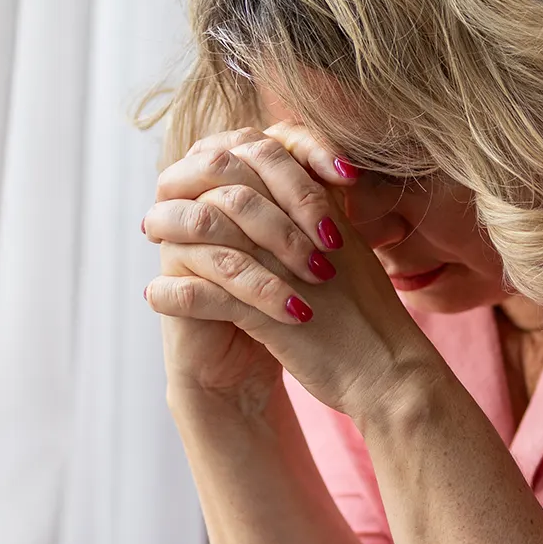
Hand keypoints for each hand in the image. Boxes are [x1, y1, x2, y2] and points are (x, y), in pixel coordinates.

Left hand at [143, 125, 440, 419]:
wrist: (391, 374)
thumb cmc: (370, 322)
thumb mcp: (352, 259)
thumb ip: (319, 226)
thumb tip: (278, 209)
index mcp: (323, 215)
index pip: (261, 169)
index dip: (219, 171)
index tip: (190, 183)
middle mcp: (302, 233)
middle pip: (229, 192)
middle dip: (187, 195)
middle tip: (157, 209)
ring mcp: (284, 271)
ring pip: (211, 235)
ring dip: (173, 237)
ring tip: (151, 241)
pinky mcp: (270, 315)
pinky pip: (206, 295)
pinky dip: (176, 294)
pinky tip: (155, 296)